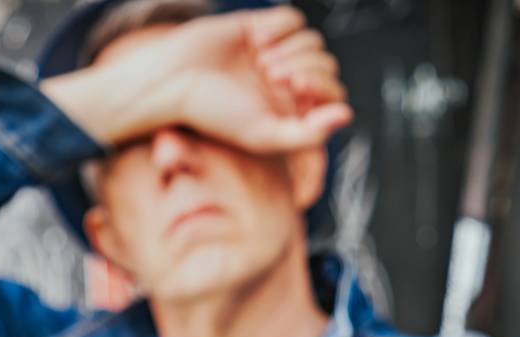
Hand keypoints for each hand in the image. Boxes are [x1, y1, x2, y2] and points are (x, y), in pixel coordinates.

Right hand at [43, 7, 350, 153]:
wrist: (172, 80)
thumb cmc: (213, 114)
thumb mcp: (263, 135)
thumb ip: (308, 134)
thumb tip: (347, 116)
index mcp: (290, 112)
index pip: (333, 95)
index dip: (322, 87)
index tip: (293, 87)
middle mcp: (285, 84)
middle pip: (325, 64)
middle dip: (305, 67)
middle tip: (272, 75)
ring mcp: (274, 55)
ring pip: (312, 41)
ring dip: (291, 49)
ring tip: (261, 62)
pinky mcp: (260, 28)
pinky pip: (292, 19)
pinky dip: (278, 28)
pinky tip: (255, 41)